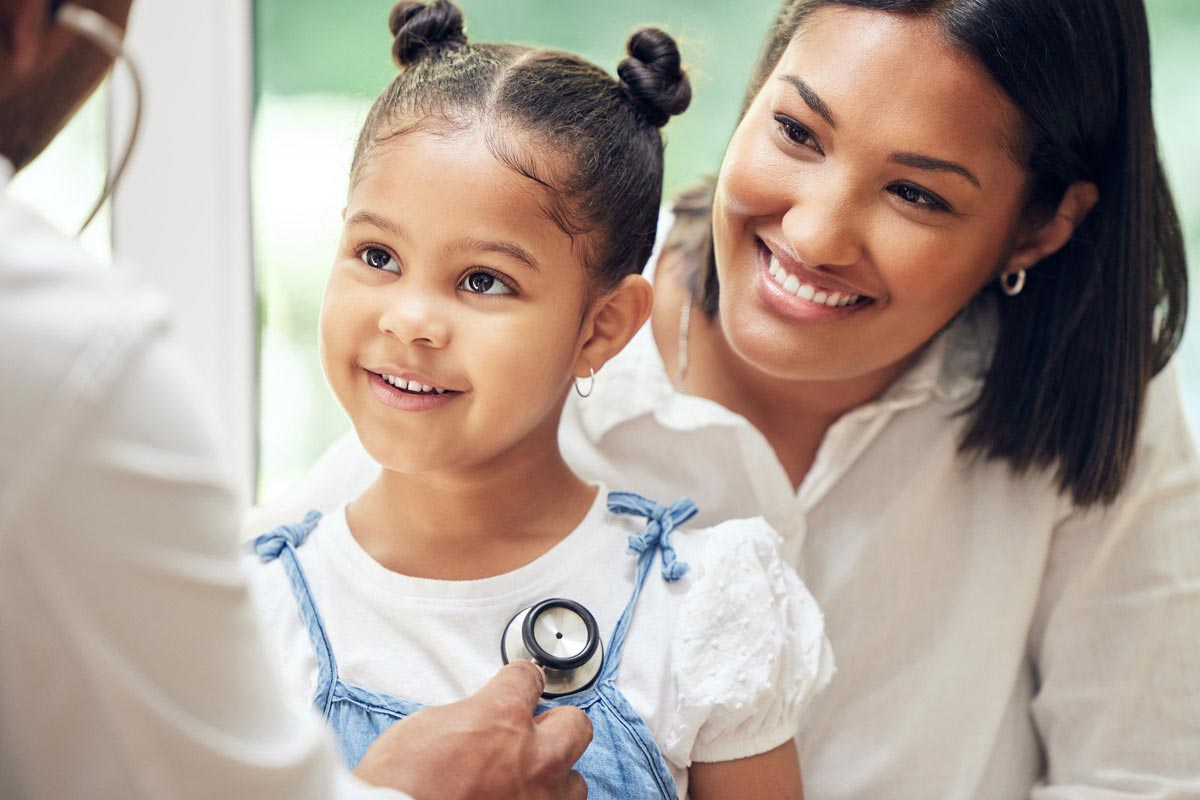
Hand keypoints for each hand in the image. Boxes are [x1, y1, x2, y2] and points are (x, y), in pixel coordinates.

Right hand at [352, 660, 590, 798]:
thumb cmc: (396, 785)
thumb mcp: (426, 726)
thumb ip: (468, 716)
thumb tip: (477, 722)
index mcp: (502, 717)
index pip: (528, 678)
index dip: (521, 681)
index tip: (522, 685)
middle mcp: (532, 758)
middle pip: (576, 724)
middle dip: (556, 725)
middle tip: (535, 732)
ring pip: (576, 781)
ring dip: (555, 777)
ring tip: (528, 780)